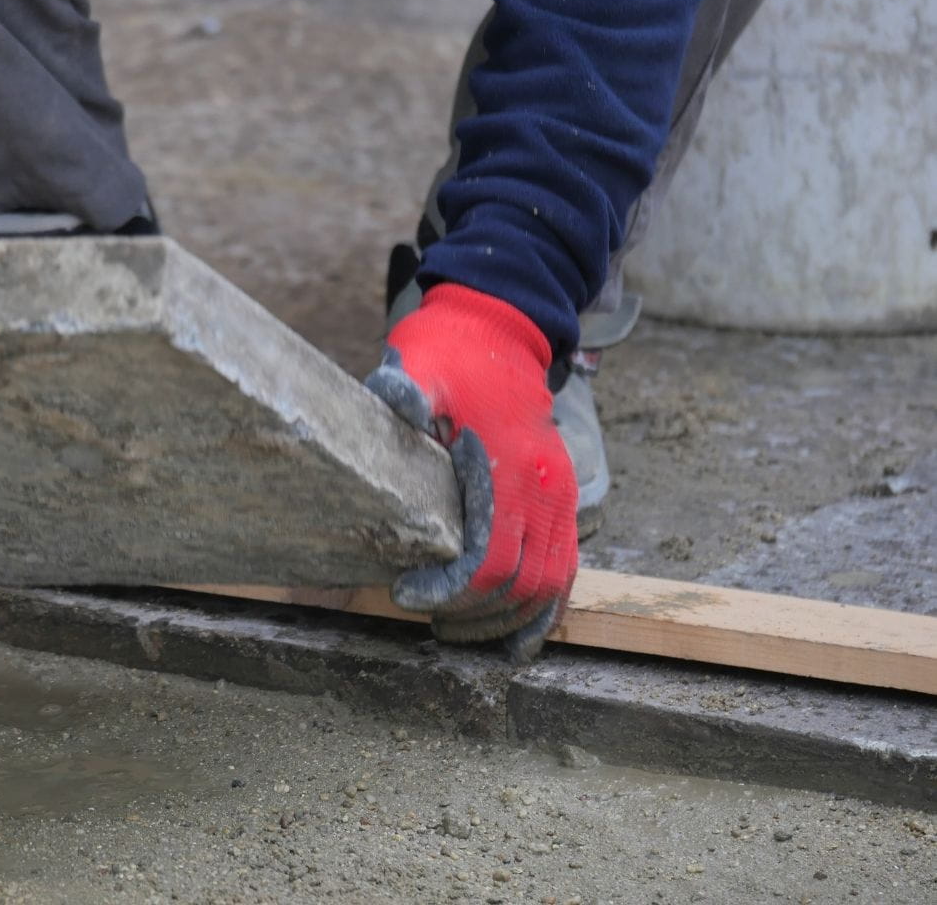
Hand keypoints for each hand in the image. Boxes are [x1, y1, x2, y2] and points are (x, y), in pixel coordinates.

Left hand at [366, 283, 577, 660]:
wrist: (501, 325)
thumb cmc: (452, 350)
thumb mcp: (421, 364)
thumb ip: (407, 389)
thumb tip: (389, 397)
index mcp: (511, 467)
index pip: (489, 560)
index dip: (449, 590)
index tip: (406, 591)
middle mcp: (547, 489)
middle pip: (524, 586)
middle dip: (474, 615)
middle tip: (427, 619)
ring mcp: (561, 496)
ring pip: (553, 587)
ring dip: (509, 620)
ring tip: (459, 631)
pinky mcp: (563, 498)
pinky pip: (566, 569)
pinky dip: (542, 607)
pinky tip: (510, 631)